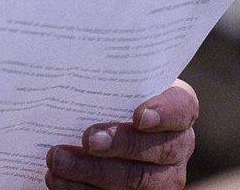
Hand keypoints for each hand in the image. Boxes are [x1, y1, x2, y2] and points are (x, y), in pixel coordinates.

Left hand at [45, 80, 197, 189]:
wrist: (102, 126)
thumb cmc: (107, 93)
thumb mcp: (114, 80)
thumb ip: (105, 75)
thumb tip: (66, 62)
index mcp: (177, 108)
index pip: (181, 108)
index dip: (164, 113)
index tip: (139, 116)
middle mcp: (177, 145)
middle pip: (157, 149)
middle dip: (121, 145)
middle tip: (88, 139)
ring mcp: (163, 177)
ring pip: (135, 181)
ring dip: (93, 172)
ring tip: (58, 161)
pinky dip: (82, 189)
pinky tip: (58, 180)